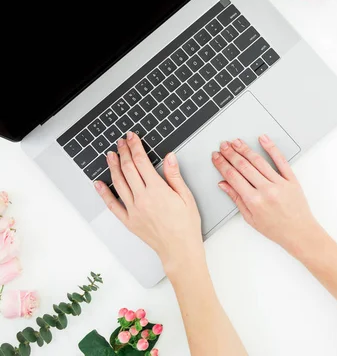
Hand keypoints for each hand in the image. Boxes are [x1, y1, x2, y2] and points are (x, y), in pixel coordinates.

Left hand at [94, 132, 203, 271]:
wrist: (180, 249)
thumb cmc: (186, 225)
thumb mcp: (186, 197)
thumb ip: (174, 176)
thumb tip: (169, 157)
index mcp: (158, 190)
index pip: (142, 162)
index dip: (135, 147)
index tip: (132, 138)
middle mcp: (142, 199)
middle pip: (128, 169)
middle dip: (124, 152)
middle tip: (121, 142)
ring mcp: (133, 210)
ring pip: (118, 183)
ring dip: (113, 167)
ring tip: (110, 155)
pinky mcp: (128, 221)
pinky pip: (112, 205)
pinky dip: (104, 193)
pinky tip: (99, 183)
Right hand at [212, 135, 320, 254]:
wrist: (300, 233)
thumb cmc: (276, 229)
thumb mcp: (251, 218)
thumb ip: (237, 199)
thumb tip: (224, 184)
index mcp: (254, 201)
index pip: (233, 176)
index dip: (222, 165)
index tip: (217, 157)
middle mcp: (266, 190)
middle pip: (244, 166)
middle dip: (231, 154)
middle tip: (223, 145)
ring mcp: (280, 183)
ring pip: (259, 161)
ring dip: (245, 149)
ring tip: (237, 142)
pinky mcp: (291, 179)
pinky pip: (280, 160)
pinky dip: (271, 148)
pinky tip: (263, 139)